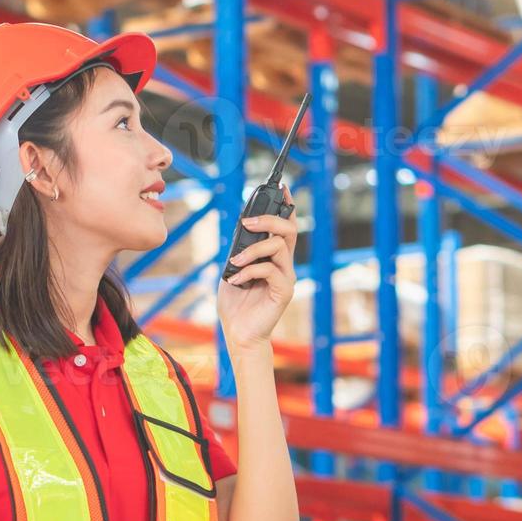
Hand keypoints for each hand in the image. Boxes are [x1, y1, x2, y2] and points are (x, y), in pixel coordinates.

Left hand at [218, 183, 297, 351]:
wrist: (239, 334)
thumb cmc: (235, 304)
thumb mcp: (232, 269)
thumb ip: (239, 250)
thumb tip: (241, 228)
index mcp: (273, 256)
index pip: (284, 225)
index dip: (285, 204)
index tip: (281, 186)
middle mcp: (284, 264)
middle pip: (289, 230)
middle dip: (269, 219)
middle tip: (247, 222)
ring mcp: (286, 277)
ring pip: (279, 246)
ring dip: (253, 250)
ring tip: (235, 262)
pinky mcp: (284, 291)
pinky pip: (270, 270)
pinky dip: (250, 271)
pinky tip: (235, 280)